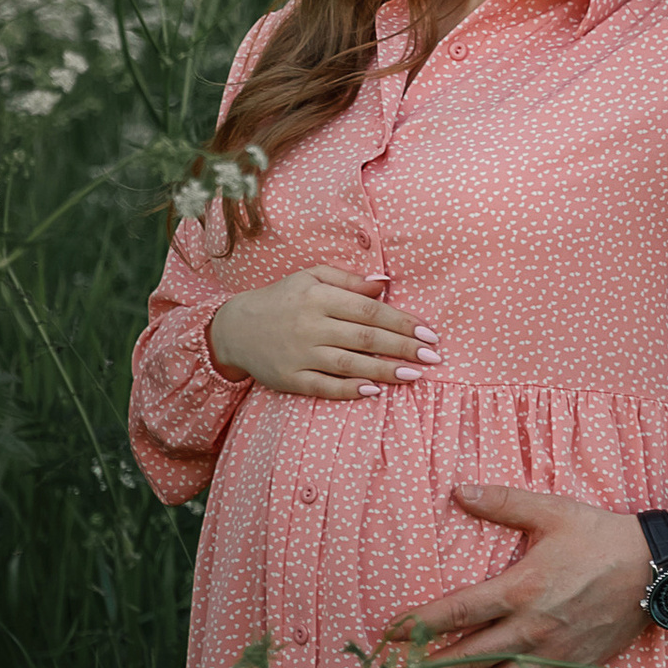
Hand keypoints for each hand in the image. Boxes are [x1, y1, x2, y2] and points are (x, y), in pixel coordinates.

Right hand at [206, 268, 436, 401]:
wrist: (234, 328)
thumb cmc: (281, 299)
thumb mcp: (310, 277)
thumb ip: (348, 279)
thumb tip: (385, 283)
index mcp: (318, 296)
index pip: (368, 311)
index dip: (401, 322)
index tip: (428, 333)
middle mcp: (310, 325)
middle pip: (365, 338)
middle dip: (402, 348)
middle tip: (433, 357)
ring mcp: (299, 354)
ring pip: (349, 364)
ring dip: (384, 371)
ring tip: (414, 375)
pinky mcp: (290, 379)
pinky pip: (325, 387)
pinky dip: (350, 390)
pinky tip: (375, 391)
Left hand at [386, 486, 660, 667]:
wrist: (656, 568)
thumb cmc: (602, 536)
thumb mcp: (551, 511)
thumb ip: (503, 503)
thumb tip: (458, 490)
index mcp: (521, 588)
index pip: (456, 612)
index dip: (419, 626)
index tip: (389, 636)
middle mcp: (532, 628)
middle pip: (469, 659)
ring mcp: (553, 655)